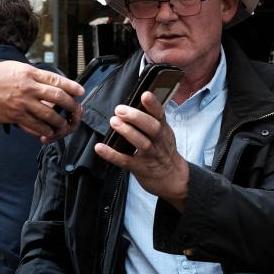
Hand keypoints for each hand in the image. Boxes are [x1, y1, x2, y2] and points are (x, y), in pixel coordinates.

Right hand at [0, 61, 83, 141]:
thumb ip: (31, 74)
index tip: (81, 92)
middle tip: (77, 111)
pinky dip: (44, 132)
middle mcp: (28, 87)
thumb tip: (47, 81)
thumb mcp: (13, 68)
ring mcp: (22, 103)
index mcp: (29, 73)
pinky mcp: (15, 116)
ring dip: (61, 123)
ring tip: (64, 125)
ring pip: (50, 116)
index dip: (72, 86)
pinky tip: (48, 134)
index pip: (56, 80)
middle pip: (58, 98)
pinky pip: (36, 127)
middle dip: (72, 106)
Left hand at [94, 91, 189, 209]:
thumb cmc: (163, 151)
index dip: (153, 104)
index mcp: (164, 131)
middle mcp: (159, 142)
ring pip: (141, 143)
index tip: (144, 94)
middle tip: (120, 109)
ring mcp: (150, 156)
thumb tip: (135, 101)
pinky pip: (125, 161)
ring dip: (127, 132)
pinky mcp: (139, 168)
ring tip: (114, 122)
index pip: (160, 115)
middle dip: (136, 117)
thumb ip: (152, 120)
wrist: (173, 179)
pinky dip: (112, 154)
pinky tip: (100, 147)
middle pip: (152, 128)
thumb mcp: (164, 134)